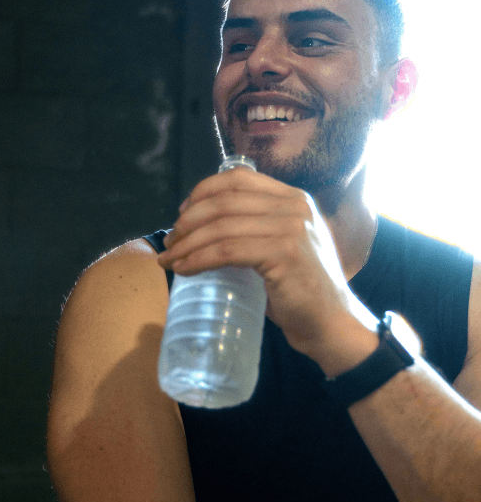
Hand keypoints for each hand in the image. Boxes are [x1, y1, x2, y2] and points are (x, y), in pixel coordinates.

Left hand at [158, 167, 377, 374]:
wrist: (332, 323)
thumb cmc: (301, 289)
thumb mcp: (283, 244)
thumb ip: (256, 225)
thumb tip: (203, 223)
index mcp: (293, 197)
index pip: (238, 178)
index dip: (202, 191)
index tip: (182, 213)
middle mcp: (294, 205)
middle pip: (224, 201)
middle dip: (188, 221)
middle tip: (170, 242)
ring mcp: (291, 227)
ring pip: (221, 226)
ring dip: (186, 244)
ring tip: (169, 260)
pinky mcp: (283, 253)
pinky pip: (226, 251)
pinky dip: (198, 260)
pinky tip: (184, 270)